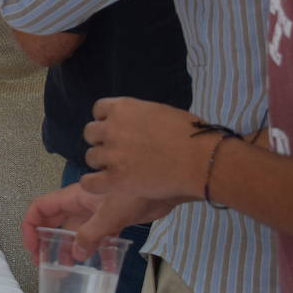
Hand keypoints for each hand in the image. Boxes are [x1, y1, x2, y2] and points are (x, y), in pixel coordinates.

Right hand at [21, 183, 174, 261]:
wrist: (167, 186)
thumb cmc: (135, 193)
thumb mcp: (110, 214)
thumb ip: (91, 234)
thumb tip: (75, 254)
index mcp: (74, 197)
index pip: (40, 208)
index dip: (30, 227)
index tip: (33, 249)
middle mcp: (80, 205)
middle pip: (54, 223)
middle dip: (46, 243)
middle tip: (46, 266)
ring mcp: (95, 213)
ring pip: (74, 233)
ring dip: (69, 250)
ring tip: (68, 271)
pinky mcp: (112, 220)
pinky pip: (96, 238)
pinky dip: (96, 251)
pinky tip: (104, 267)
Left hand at [82, 97, 211, 201]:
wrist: (203, 160)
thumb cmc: (192, 135)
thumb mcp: (160, 112)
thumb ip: (139, 116)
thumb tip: (135, 123)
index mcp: (123, 108)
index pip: (98, 110)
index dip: (107, 121)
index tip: (118, 130)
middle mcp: (112, 128)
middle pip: (90, 133)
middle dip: (102, 142)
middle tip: (119, 152)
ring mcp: (112, 154)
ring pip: (90, 157)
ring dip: (102, 163)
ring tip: (120, 169)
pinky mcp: (116, 179)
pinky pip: (89, 183)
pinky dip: (94, 184)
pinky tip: (104, 184)